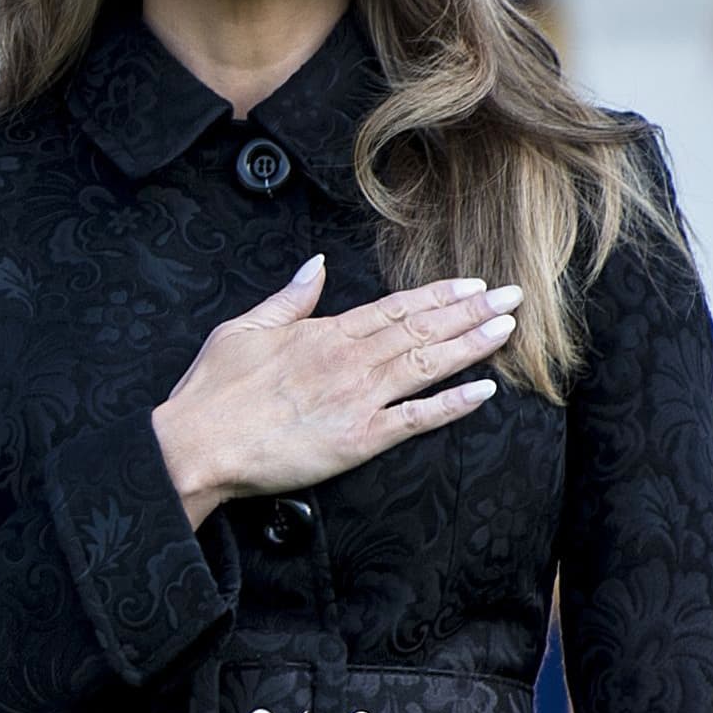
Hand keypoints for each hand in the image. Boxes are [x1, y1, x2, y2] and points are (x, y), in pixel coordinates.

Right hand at [149, 257, 518, 530]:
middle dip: (471, 312)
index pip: (395, 309)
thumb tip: (317, 267)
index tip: (472, 285)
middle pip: (422, 330)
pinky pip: (415, 419)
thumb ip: (289, 299)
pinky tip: (484, 392)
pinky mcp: (358, 440)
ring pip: (427, 365)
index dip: (437, 296)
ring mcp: (357, 400)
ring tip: (507, 329)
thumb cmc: (212, 393)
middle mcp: (349, 361)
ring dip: (471, 346)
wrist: (197, 445)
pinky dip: (451, 405)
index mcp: (324, 333)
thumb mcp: (243, 329)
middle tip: (515, 298)